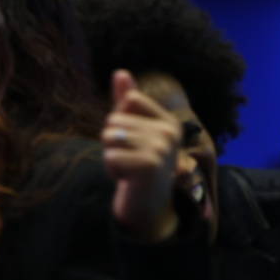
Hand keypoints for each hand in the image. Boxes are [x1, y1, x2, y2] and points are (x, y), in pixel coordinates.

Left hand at [103, 69, 181, 241]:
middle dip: (112, 143)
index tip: (133, 144)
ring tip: (128, 169)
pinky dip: (111, 170)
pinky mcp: (148, 165)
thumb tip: (120, 72)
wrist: (147, 206)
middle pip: (114, 120)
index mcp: (168, 121)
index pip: (129, 100)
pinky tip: (127, 179)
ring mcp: (161, 149)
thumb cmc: (136, 166)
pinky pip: (109, 156)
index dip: (119, 123)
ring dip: (111, 157)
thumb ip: (127, 103)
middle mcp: (169, 132)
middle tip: (129, 161)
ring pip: (110, 137)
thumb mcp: (133, 131)